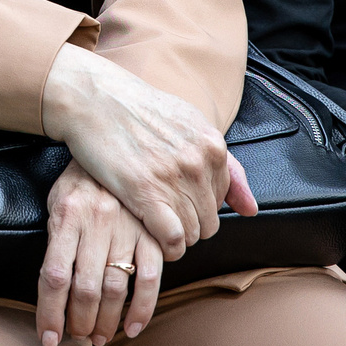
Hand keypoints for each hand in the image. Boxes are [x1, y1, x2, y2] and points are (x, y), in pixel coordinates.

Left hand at [36, 162, 163, 345]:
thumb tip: (54, 288)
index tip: (49, 338)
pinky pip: (151, 277)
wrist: (117, 140)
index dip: (50, 313)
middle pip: (85, 288)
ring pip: (116, 287)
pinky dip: (143, 308)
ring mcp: (128, 228)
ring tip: (100, 336)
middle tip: (78, 337)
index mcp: (67, 215)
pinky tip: (133, 326)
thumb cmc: (82, 179)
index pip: (53, 276)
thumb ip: (56, 239)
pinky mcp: (153, 233)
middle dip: (80, 322)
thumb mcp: (58, 200)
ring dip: (107, 321)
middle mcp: (96, 223)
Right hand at [39, 44, 254, 260]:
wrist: (94, 97)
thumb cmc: (136, 108)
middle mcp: (199, 162)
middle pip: (210, 221)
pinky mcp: (146, 192)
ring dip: (176, 237)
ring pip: (192, 233)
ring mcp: (174, 178)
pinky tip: (154, 240)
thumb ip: (225, 164)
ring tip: (156, 226)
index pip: (222, 199)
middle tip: (165, 217)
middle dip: (190, 225)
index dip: (199, 206)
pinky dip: (167, 248)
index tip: (178, 203)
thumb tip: (251, 209)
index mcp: (213, 145)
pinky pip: (173, 238)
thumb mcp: (189, 123)